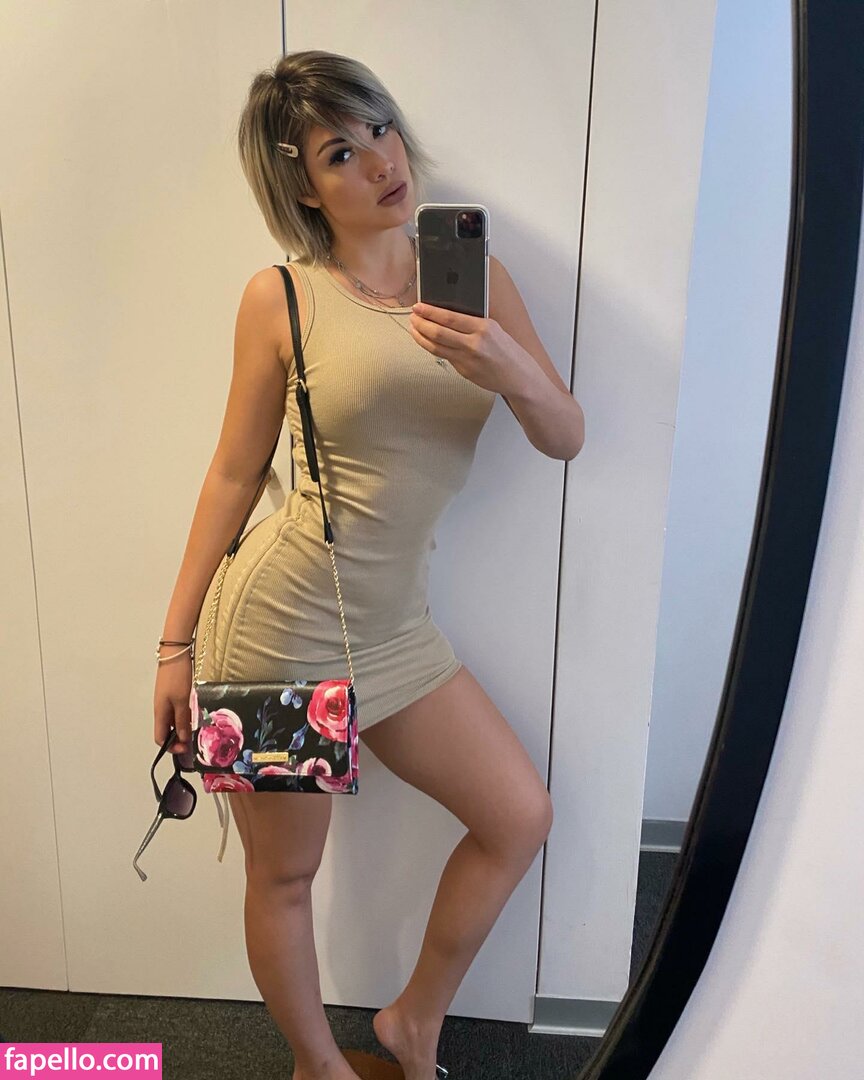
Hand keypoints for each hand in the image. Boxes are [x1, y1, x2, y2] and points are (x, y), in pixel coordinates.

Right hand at [153, 650, 193, 756]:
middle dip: (178, 739)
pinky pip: (176, 711)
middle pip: (166, 731)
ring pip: (172, 721)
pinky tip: (194, 714)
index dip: (171, 747)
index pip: (160, 738)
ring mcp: (166, 701)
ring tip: (195, 729)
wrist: (175, 654)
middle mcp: (161, 709)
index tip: (186, 748)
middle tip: (193, 741)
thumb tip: (182, 738)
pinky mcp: (172, 693)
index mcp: (160, 713)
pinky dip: (184, 716)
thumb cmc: (177, 677)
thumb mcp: (182, 701)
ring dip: (182, 727)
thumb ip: (182, 720)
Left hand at [407, 302, 530, 395]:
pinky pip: (444, 357)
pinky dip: (432, 348)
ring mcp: (468, 359)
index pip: (449, 317)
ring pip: (436, 346)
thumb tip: (447, 316)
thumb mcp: (494, 329)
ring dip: (421, 336)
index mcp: (483, 327)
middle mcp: (474, 343)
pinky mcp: (464, 371)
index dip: (430, 311)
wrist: (519, 376)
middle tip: (412, 317)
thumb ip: (472, 323)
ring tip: (414, 328)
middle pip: (438, 332)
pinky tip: (426, 341)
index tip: (418, 306)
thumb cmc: (508, 351)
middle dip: (421, 323)